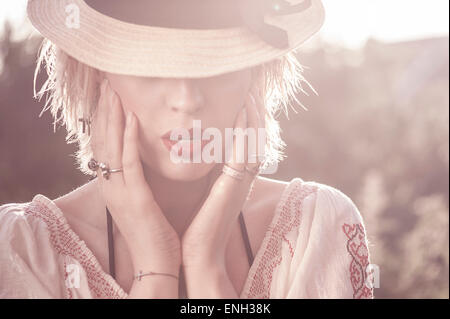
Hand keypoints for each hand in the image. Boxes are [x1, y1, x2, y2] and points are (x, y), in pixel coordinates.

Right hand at [90, 79, 180, 271]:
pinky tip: (131, 118)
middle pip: (101, 141)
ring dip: (112, 116)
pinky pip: (128, 162)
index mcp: (112, 186)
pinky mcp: (134, 197)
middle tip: (107, 85)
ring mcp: (119, 191)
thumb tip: (143, 159)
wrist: (156, 261)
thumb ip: (138, 179)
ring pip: (110, 146)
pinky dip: (127, 138)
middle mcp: (109, 185)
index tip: (109, 97)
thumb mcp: (141, 201)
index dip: (104, 120)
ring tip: (114, 92)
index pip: (103, 146)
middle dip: (104, 111)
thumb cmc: (154, 231)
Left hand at [181, 84, 265, 268]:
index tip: (245, 96)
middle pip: (257, 139)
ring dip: (254, 116)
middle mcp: (244, 178)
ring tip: (250, 92)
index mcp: (237, 179)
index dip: (250, 119)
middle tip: (252, 87)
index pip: (249, 142)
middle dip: (256, 112)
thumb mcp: (207, 194)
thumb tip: (205, 155)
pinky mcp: (233, 186)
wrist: (200, 253)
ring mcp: (241, 182)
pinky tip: (241, 111)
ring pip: (255, 143)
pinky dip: (244, 132)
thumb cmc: (200, 226)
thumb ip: (211, 175)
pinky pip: (243, 153)